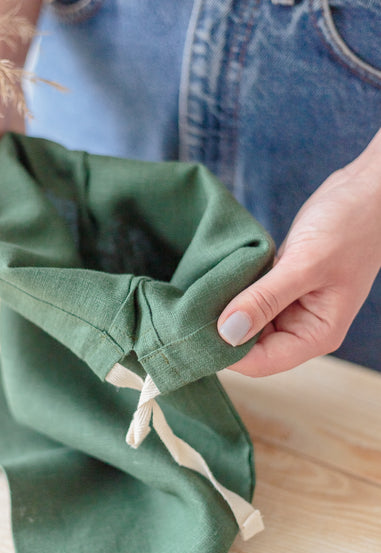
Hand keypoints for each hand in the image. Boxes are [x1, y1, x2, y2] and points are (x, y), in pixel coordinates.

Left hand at [217, 132, 380, 375]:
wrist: (367, 189)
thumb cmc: (351, 225)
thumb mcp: (306, 264)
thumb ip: (265, 299)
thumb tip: (227, 333)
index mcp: (316, 334)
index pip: (262, 362)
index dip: (227, 354)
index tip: (194, 333)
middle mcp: (302, 327)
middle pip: (250, 347)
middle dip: (221, 332)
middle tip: (188, 310)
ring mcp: (291, 306)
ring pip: (246, 321)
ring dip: (224, 310)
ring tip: (198, 294)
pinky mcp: (280, 284)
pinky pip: (249, 297)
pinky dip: (233, 290)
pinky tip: (214, 280)